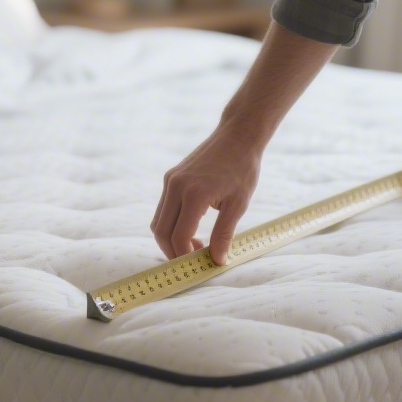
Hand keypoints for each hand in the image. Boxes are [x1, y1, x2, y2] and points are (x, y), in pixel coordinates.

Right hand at [151, 128, 260, 264]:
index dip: (186, 256)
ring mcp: (170, 181)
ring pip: (158, 221)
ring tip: (196, 245)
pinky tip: (192, 228)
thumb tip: (218, 261)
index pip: (180, 236)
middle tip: (193, 261)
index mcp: (194, 194)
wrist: (237, 136)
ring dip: (171, 239)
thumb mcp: (238, 204)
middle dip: (173, 252)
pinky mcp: (170, 177)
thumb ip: (224, 234)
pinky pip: (163, 209)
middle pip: (161, 232)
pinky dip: (171, 224)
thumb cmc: (242, 169)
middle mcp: (176, 186)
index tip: (199, 265)